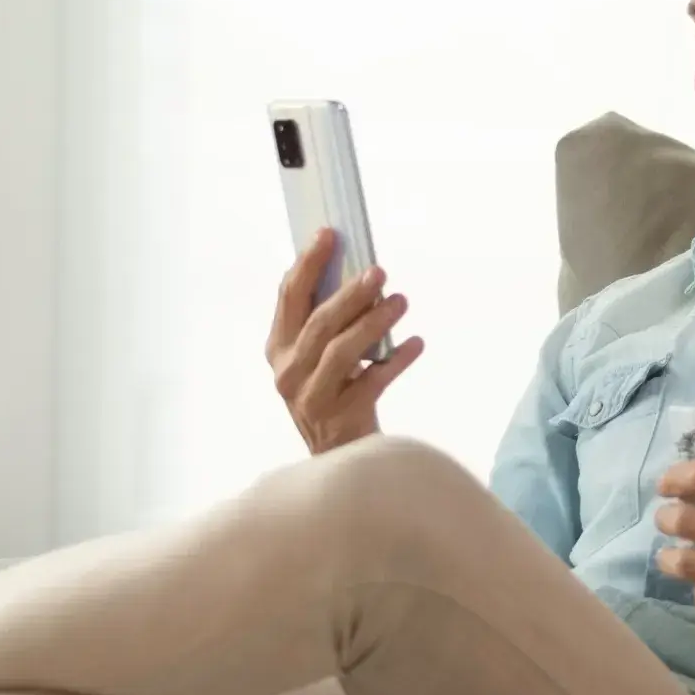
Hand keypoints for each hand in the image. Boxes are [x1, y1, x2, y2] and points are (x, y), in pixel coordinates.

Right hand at [267, 229, 424, 453]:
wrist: (339, 459)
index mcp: (277, 350)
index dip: (307, 264)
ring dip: (374, 322)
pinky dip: (396, 361)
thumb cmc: (333, 394)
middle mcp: (288, 373)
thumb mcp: (317, 358)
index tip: (329, 234)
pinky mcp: (340, 418)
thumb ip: (326, 321)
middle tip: (379, 271)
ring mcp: (311, 398)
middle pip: (319, 324)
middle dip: (349, 294)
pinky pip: (372, 382)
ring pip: (342, 352)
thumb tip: (362, 273)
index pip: (288, 298)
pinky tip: (417, 343)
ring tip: (401, 301)